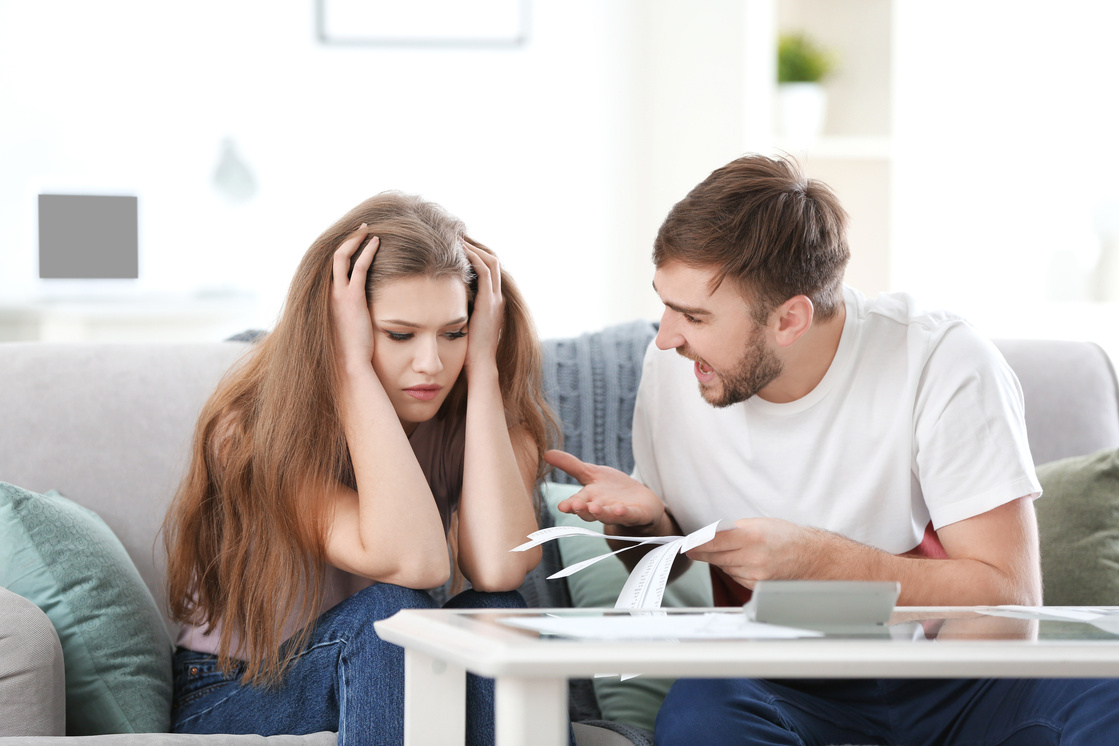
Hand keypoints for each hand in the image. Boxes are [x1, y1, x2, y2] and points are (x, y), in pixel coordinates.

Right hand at [331, 225, 379, 369]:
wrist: (346, 366)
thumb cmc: (346, 353)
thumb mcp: (341, 330)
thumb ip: (343, 316)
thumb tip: (352, 314)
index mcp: (321, 299)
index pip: (328, 267)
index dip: (340, 251)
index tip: (351, 242)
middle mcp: (325, 293)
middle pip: (332, 256)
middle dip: (346, 239)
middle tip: (359, 229)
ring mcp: (336, 294)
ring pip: (342, 256)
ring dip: (355, 240)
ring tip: (368, 229)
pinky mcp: (351, 298)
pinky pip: (359, 267)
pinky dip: (367, 251)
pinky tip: (377, 242)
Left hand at [463, 241, 503, 375]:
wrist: (480, 366)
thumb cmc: (468, 351)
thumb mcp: (463, 325)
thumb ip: (458, 312)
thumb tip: (441, 303)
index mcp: (492, 302)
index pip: (488, 269)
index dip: (474, 254)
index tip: (456, 246)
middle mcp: (497, 297)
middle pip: (492, 260)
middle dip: (475, 246)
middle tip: (456, 235)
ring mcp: (496, 298)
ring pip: (490, 261)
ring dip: (473, 247)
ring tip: (456, 238)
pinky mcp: (490, 301)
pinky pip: (485, 271)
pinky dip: (473, 258)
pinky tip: (458, 251)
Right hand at [543, 450, 669, 532]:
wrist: (641, 503)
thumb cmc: (612, 488)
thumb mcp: (591, 473)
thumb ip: (570, 465)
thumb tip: (546, 453)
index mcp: (589, 499)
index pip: (576, 503)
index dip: (569, 505)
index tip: (562, 506)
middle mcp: (601, 508)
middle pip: (590, 511)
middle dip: (582, 509)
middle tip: (575, 506)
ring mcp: (618, 513)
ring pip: (608, 515)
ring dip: (601, 513)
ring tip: (594, 508)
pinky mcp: (636, 514)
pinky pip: (630, 515)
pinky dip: (625, 513)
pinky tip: (621, 509)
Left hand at [685, 517, 829, 588]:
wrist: (809, 556)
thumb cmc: (785, 536)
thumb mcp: (758, 523)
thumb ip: (734, 530)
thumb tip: (710, 536)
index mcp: (751, 536)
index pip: (714, 541)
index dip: (697, 544)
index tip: (687, 545)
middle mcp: (752, 556)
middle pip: (716, 557)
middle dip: (702, 553)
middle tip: (693, 550)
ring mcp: (755, 574)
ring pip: (725, 568)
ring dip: (721, 561)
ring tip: (727, 552)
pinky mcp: (757, 585)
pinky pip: (735, 577)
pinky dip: (733, 569)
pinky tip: (741, 562)